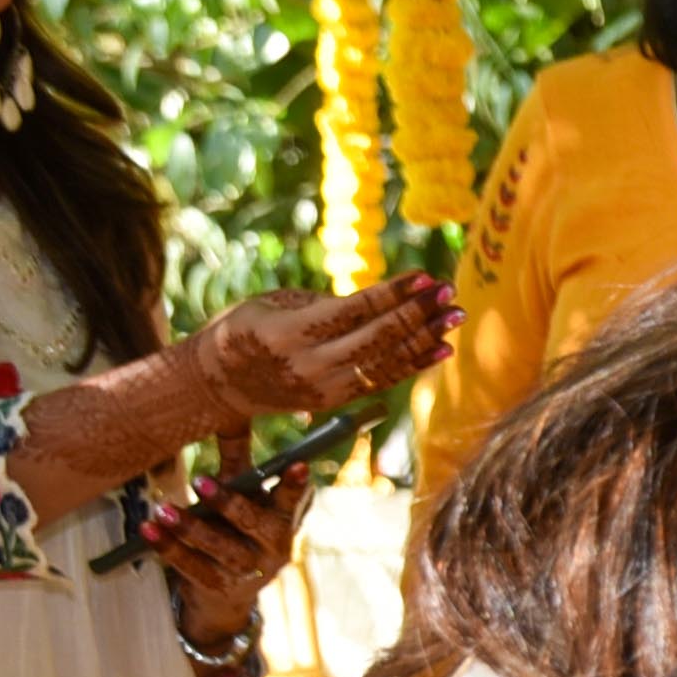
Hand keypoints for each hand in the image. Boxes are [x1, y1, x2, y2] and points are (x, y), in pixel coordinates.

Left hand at [142, 463, 309, 653]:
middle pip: (254, 525)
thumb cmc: (237, 529)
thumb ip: (239, 460)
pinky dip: (168, 548)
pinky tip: (149, 531)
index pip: (292, 502)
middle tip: (200, 481)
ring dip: (190, 527)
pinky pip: (191, 567)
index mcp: (284, 521)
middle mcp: (273, 548)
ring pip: (220, 548)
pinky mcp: (218, 587)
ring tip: (163, 508)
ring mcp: (247, 571)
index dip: (295, 486)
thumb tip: (232, 413)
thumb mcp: (244, 496)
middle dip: (229, 504)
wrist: (227, 593)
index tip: (297, 466)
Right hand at [192, 270, 453, 423]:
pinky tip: (441, 348)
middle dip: (418, 313)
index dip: (393, 294)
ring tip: (455, 317)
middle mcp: (310, 364)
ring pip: (385, 361)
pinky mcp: (336, 400)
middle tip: (449, 292)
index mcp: (290, 332)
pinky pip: (383, 380)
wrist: (220, 382)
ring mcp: (326, 387)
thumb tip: (383, 300)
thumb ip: (326, 304)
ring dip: (426, 338)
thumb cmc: (248, 327)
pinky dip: (414, 364)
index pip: (353, 311)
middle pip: (377, 337)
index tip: (424, 276)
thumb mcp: (275, 304)